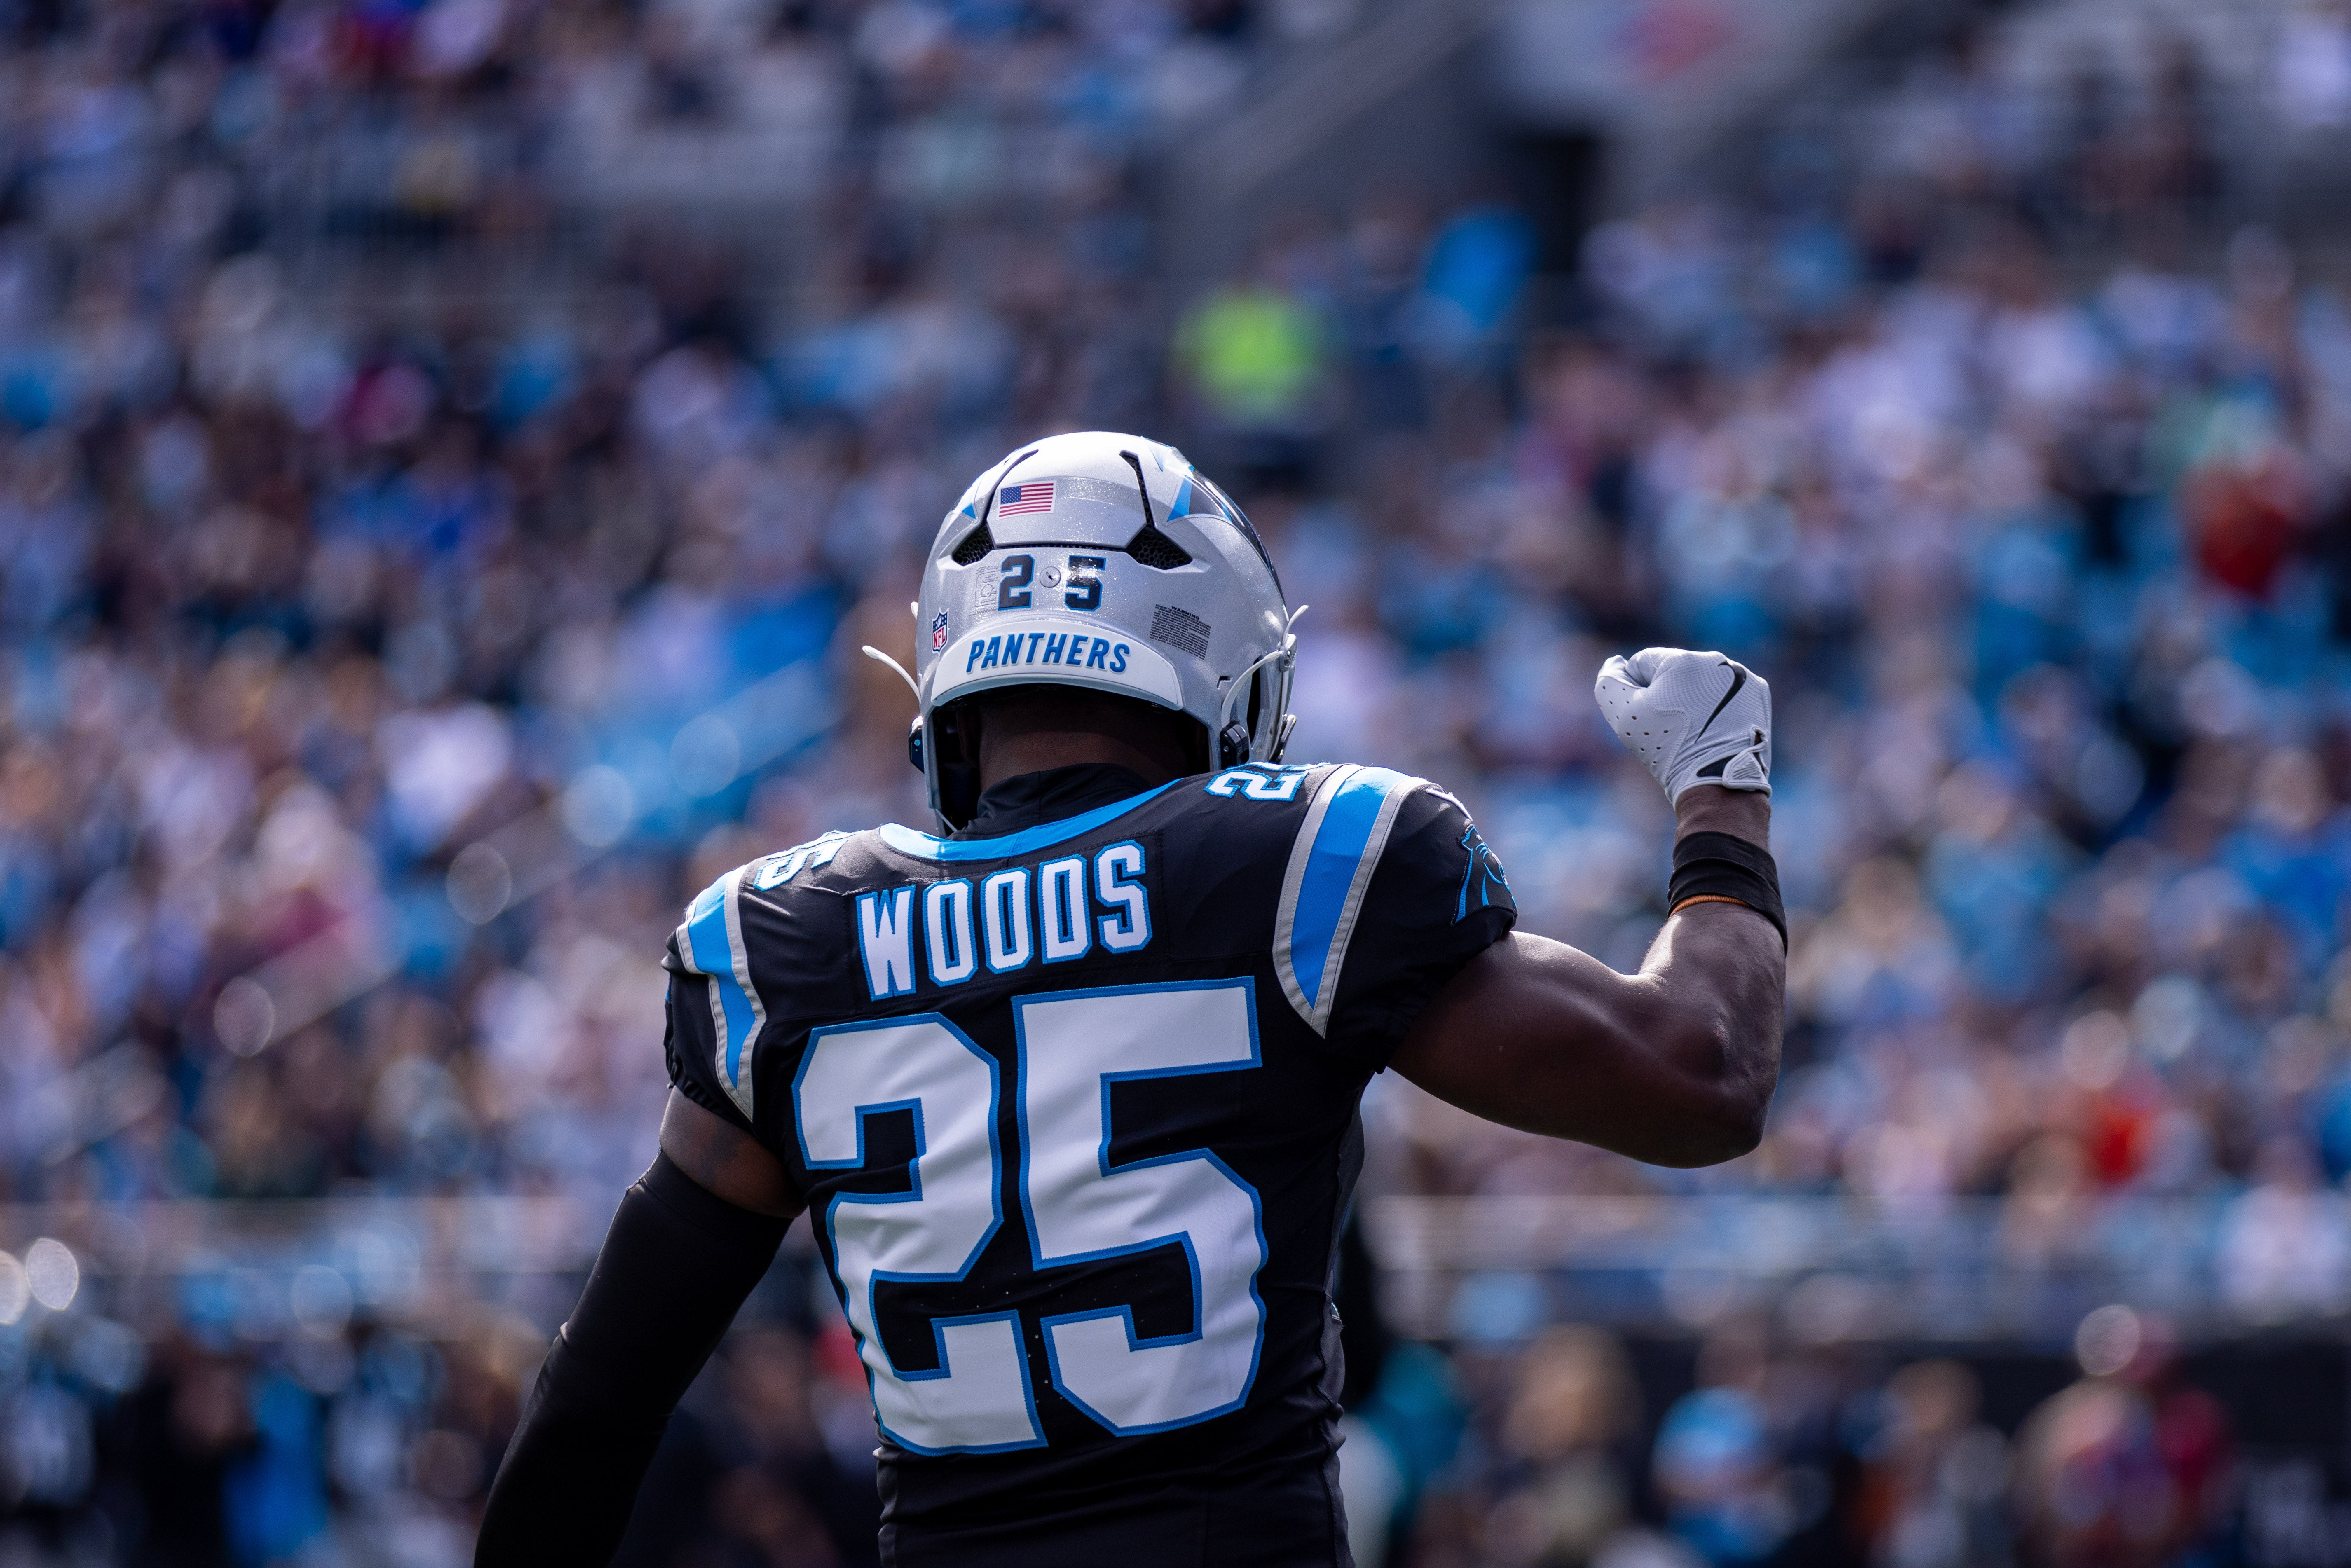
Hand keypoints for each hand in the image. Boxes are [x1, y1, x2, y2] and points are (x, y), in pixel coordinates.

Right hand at [1594, 647, 1771, 803]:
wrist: (1720, 786)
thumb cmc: (1667, 750)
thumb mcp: (1624, 717)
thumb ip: (1609, 683)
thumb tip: (1616, 663)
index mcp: (1683, 659)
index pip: (1643, 663)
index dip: (1637, 692)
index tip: (1649, 719)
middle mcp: (1718, 660)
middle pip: (1675, 671)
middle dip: (1667, 694)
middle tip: (1670, 728)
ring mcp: (1744, 677)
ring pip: (1702, 681)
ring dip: (1693, 699)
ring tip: (1695, 732)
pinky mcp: (1759, 695)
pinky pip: (1727, 693)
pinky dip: (1719, 707)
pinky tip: (1715, 731)